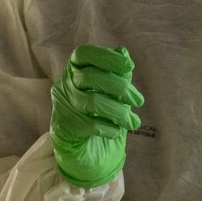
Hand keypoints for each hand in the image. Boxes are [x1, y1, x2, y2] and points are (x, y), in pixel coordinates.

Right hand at [50, 45, 144, 188]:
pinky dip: (109, 128)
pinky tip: (117, 131)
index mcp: (75, 70)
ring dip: (119, 111)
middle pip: (90, 77)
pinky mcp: (62, 127)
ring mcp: (62, 106)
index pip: (84, 54)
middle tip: (139, 100)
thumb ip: (116, 73)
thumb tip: (123, 52)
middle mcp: (64, 84)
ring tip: (133, 122)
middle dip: (120, 88)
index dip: (107, 57)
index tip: (130, 66)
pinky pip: (90, 125)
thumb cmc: (98, 114)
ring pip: (92, 101)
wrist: (83, 148)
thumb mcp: (111, 93)